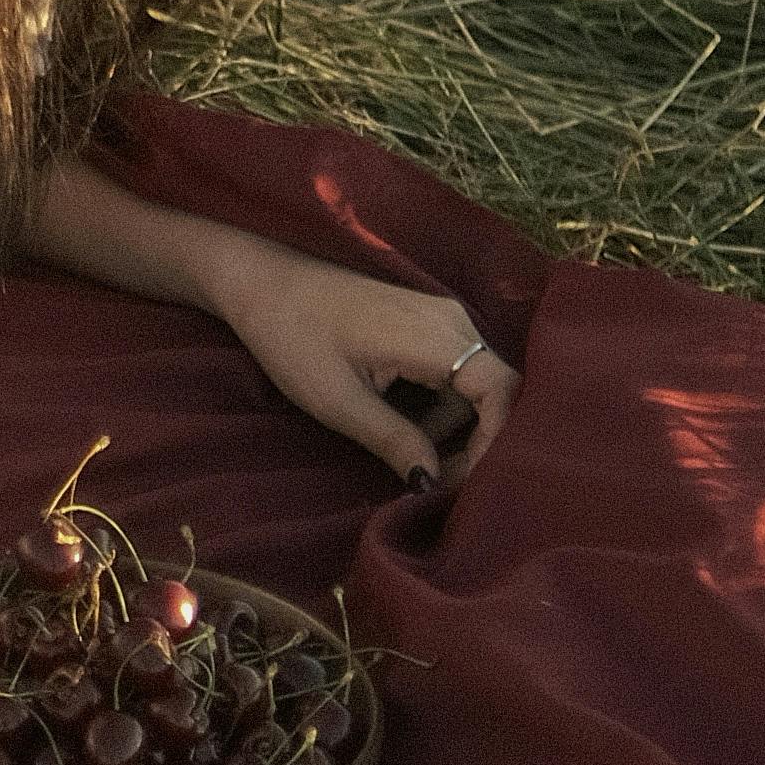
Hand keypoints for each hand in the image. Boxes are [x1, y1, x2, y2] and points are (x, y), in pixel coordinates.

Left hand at [209, 244, 519, 486]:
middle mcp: (452, 321)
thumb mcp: (339, 401)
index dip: (496, 443)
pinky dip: (434, 407)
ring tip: (406, 458)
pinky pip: (451, 372)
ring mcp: (439, 317)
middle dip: (473, 443)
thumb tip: (432, 484)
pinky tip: (398, 426)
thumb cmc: (292, 336)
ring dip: (449, 428)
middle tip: (433, 483)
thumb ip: (394, 441)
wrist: (261, 280)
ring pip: (470, 387)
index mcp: (437, 337)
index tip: (465, 484)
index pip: (502, 392)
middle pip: (492, 394)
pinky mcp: (423, 322)